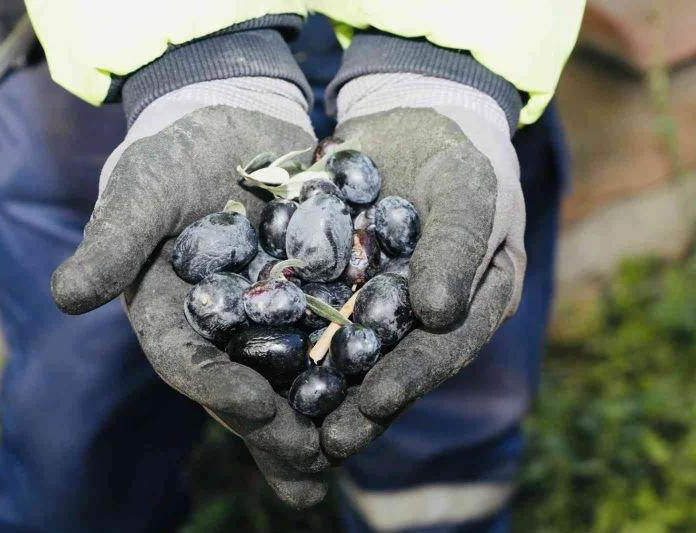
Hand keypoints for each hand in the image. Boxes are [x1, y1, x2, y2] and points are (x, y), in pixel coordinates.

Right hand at [51, 78, 328, 506]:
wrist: (225, 118)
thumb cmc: (171, 153)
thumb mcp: (141, 190)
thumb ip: (114, 241)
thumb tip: (65, 297)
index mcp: (172, 315)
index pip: (189, 362)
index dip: (218, 388)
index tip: (255, 410)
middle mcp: (222, 327)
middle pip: (245, 386)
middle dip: (276, 429)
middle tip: (312, 467)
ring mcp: (269, 313)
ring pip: (293, 375)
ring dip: (319, 416)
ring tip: (346, 454)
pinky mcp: (312, 291)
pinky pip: (336, 331)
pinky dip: (356, 361)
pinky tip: (386, 389)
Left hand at [319, 74, 525, 459]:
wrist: (414, 114)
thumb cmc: (459, 152)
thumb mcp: (469, 190)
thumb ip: (458, 247)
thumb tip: (438, 315)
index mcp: (470, 304)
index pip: (443, 349)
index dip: (410, 377)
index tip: (376, 402)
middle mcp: (423, 317)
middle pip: (392, 366)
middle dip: (360, 406)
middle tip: (327, 444)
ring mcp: (377, 302)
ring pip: (347, 351)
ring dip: (319, 388)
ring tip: (285, 425)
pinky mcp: (336, 282)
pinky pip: (311, 312)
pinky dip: (286, 337)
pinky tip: (254, 362)